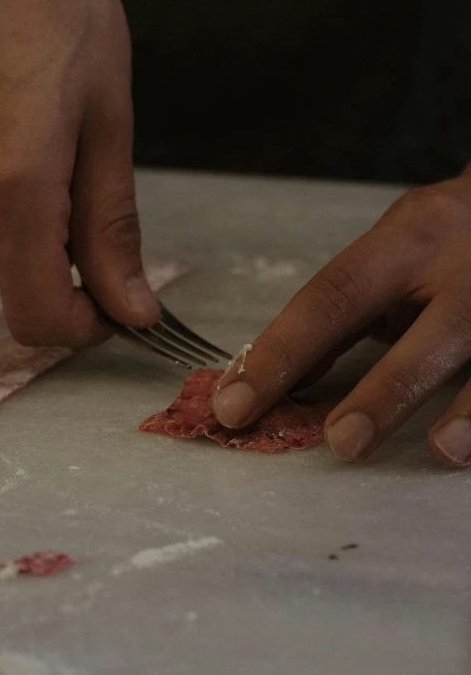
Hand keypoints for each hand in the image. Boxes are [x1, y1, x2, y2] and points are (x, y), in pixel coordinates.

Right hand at [0, 0, 158, 346]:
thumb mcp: (108, 114)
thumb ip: (110, 221)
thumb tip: (131, 306)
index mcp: (14, 185)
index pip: (38, 317)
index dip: (88, 325)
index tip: (120, 303)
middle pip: (13, 289)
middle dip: (66, 276)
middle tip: (98, 217)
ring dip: (38, 235)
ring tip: (61, 159)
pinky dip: (12, 204)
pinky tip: (29, 147)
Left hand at [213, 166, 470, 466]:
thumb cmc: (444, 234)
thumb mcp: (391, 252)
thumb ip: (347, 310)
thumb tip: (287, 374)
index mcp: (406, 240)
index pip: (335, 295)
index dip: (284, 350)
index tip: (237, 402)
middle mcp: (461, 262)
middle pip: (429, 324)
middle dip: (385, 387)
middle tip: (340, 442)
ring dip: (467, 405)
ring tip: (440, 450)